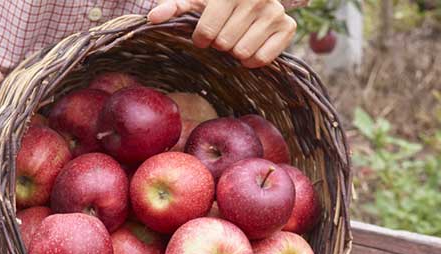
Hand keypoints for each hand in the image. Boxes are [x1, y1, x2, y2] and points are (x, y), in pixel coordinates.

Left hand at [148, 0, 298, 67]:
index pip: (206, 33)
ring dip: (234, 52)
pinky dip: (253, 59)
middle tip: (223, 34)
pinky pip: (262, 58)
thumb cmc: (219, 1)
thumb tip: (152, 17)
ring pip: (242, 53)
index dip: (200, 39)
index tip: (204, 34)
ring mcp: (274, 13)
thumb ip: (174, 6)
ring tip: (236, 38)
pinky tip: (250, 46)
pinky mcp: (288, 27)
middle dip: (218, 44)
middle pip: (223, 44)